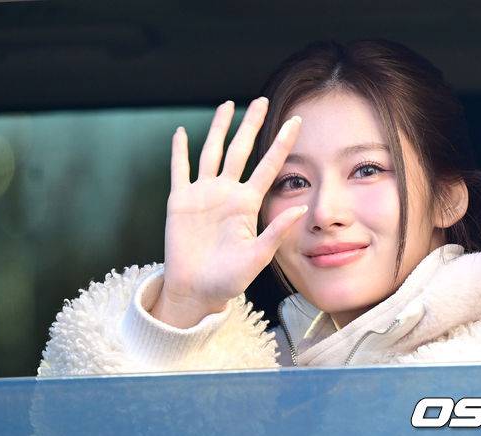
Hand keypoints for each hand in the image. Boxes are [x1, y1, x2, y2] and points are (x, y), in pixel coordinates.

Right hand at [152, 97, 305, 326]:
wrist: (196, 290)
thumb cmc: (228, 279)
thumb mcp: (257, 257)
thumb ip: (276, 231)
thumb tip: (302, 208)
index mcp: (246, 203)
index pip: (268, 166)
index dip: (281, 143)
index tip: (297, 121)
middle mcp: (226, 193)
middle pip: (240, 150)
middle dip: (250, 125)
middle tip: (261, 100)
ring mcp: (202, 194)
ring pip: (211, 152)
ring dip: (218, 129)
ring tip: (227, 105)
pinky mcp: (179, 201)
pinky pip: (179, 170)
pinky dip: (178, 151)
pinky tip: (179, 132)